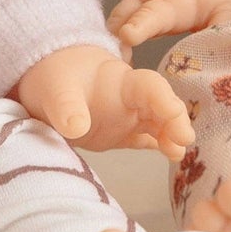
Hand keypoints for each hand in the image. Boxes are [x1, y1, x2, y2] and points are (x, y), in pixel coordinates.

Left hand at [14, 45, 194, 161]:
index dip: (164, 100)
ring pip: (157, 125)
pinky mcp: (119, 135)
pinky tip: (170, 154)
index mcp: (119, 81)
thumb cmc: (55, 76)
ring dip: (170, 136)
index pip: (149, 86)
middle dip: (174, 121)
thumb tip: (77, 128)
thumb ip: (66, 106)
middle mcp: (130, 99)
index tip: (174, 115)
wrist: (46, 85)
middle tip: (184, 140)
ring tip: (178, 153)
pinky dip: (158, 146)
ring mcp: (127, 118)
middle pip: (160, 106)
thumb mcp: (56, 88)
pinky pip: (144, 140)